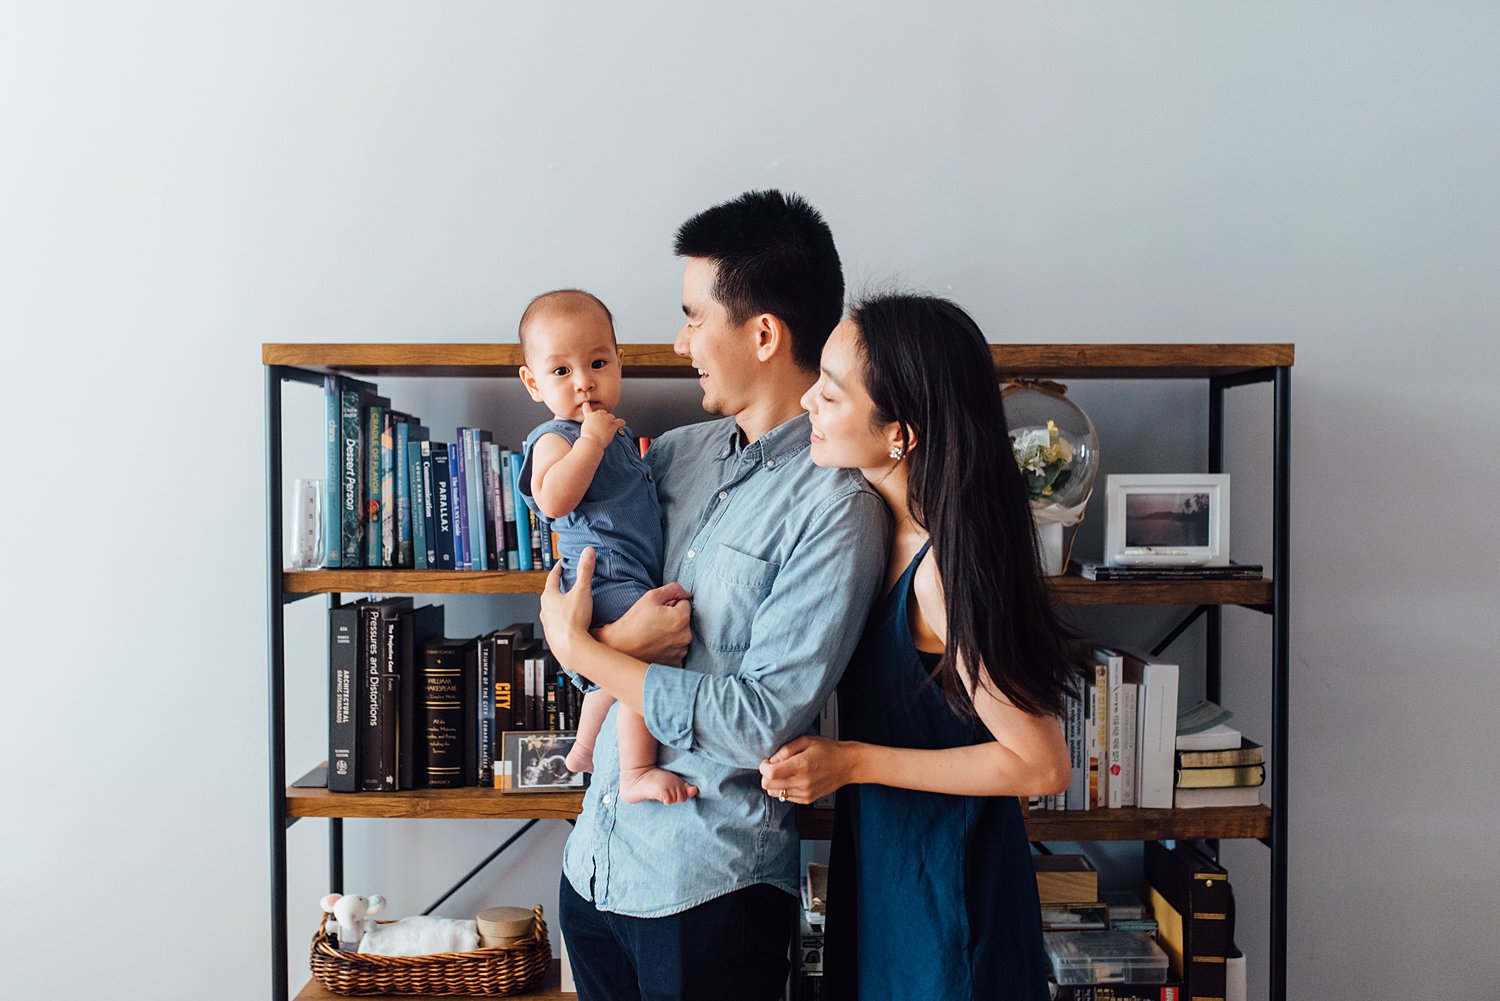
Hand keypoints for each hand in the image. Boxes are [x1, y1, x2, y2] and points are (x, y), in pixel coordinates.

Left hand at [540, 546, 598, 663]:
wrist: (571, 648)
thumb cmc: (574, 620)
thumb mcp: (582, 591)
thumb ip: (585, 570)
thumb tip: (587, 551)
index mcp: (549, 597)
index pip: (552, 578)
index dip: (558, 569)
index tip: (562, 564)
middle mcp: (544, 610)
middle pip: (550, 594)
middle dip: (558, 588)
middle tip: (565, 583)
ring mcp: (547, 624)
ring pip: (552, 611)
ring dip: (559, 606)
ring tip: (568, 604)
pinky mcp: (553, 637)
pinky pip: (557, 625)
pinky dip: (562, 621)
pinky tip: (571, 624)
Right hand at [579, 402, 625, 447]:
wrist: (591, 441)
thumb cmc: (587, 438)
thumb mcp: (583, 429)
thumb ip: (588, 424)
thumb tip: (592, 427)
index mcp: (589, 416)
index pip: (587, 407)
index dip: (587, 405)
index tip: (587, 404)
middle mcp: (598, 415)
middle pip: (603, 412)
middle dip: (603, 417)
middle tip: (602, 425)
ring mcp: (606, 419)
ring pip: (611, 417)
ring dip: (611, 421)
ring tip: (609, 428)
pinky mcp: (613, 424)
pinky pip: (620, 421)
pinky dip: (621, 422)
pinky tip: (622, 423)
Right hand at [594, 581, 692, 666]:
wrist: (619, 647)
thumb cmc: (633, 621)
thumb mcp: (651, 597)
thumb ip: (673, 589)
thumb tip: (686, 593)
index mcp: (681, 618)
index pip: (685, 603)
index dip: (671, 604)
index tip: (659, 611)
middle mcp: (685, 636)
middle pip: (684, 621)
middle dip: (673, 619)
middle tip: (655, 622)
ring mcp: (680, 652)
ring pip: (681, 635)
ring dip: (673, 634)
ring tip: (654, 635)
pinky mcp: (675, 663)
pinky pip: (677, 651)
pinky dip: (670, 648)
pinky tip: (656, 646)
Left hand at [759, 736, 859, 805]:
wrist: (847, 765)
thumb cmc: (828, 750)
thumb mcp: (807, 740)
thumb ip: (787, 749)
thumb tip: (772, 759)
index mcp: (801, 765)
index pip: (770, 773)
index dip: (763, 767)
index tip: (767, 761)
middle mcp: (802, 781)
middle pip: (768, 786)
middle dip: (766, 775)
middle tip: (774, 767)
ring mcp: (805, 793)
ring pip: (775, 794)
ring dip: (774, 784)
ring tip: (783, 774)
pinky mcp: (808, 799)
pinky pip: (786, 798)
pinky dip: (784, 789)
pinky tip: (792, 780)